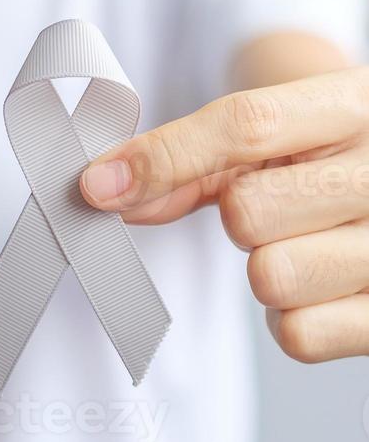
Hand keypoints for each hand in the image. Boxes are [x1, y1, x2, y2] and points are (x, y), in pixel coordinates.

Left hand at [80, 68, 368, 362]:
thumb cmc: (325, 157)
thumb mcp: (276, 136)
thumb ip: (190, 160)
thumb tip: (107, 191)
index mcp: (354, 106)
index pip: (247, 125)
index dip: (162, 158)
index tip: (98, 186)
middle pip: (249, 212)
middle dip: (240, 217)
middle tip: (278, 207)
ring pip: (271, 277)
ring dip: (266, 268)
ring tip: (304, 244)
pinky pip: (298, 335)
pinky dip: (292, 319)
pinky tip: (319, 287)